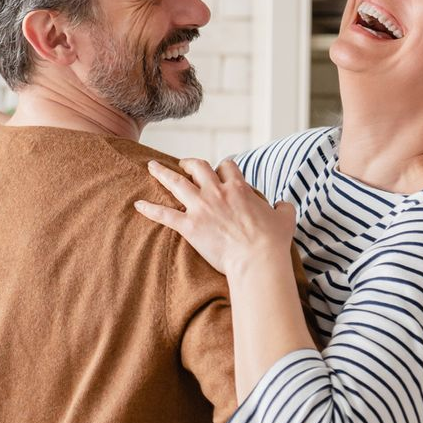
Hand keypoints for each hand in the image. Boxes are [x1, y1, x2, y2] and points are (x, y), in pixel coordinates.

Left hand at [135, 158, 295, 276]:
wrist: (257, 259)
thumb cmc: (272, 241)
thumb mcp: (285, 218)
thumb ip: (283, 207)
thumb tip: (282, 204)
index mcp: (239, 188)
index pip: (227, 167)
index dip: (222, 168)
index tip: (218, 171)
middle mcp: (217, 192)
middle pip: (198, 167)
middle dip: (189, 163)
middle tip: (183, 163)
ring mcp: (201, 208)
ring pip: (177, 183)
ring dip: (162, 173)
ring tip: (151, 166)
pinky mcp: (189, 226)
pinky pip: (164, 214)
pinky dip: (150, 209)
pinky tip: (137, 205)